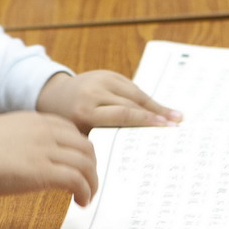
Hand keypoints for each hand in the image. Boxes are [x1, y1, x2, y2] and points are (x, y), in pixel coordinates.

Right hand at [0, 112, 98, 205]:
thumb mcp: (2, 132)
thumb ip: (20, 139)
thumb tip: (25, 156)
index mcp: (35, 119)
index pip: (72, 130)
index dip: (81, 149)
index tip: (79, 164)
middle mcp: (45, 131)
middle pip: (86, 146)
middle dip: (91, 166)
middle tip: (87, 183)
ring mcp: (46, 150)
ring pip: (86, 164)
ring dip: (92, 182)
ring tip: (86, 196)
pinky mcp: (43, 172)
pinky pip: (77, 180)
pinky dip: (84, 192)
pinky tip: (79, 202)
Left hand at [36, 71, 182, 133]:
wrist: (51, 96)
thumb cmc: (67, 123)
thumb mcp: (80, 135)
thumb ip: (104, 141)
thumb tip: (133, 155)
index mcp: (85, 111)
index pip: (122, 114)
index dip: (145, 120)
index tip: (165, 127)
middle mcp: (94, 92)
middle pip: (132, 103)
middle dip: (156, 113)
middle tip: (177, 124)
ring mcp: (100, 79)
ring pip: (134, 92)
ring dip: (155, 104)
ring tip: (175, 115)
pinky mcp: (106, 73)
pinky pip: (130, 86)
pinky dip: (144, 97)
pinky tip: (159, 107)